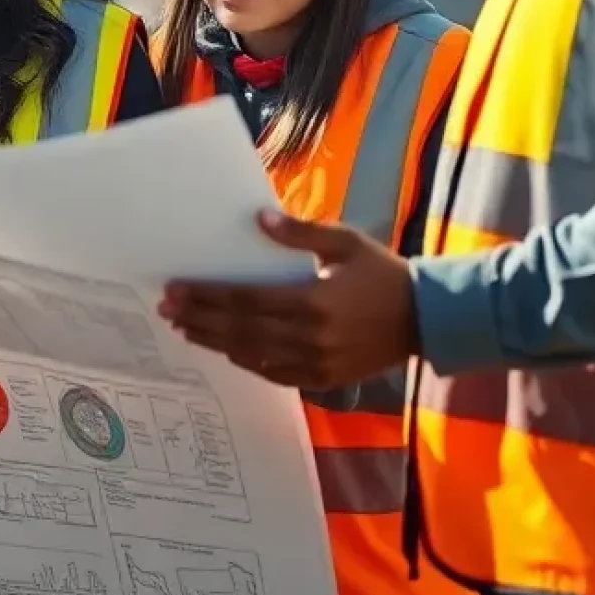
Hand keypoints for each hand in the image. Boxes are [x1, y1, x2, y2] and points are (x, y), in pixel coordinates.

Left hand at [159, 210, 417, 389]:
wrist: (427, 318)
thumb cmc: (382, 273)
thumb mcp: (344, 242)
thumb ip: (300, 232)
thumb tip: (259, 217)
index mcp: (314, 301)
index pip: (247, 300)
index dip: (208, 296)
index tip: (176, 288)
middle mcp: (312, 337)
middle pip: (242, 330)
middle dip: (200, 318)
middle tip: (167, 309)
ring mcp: (318, 363)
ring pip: (253, 355)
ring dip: (215, 341)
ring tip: (185, 328)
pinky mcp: (325, 378)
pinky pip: (276, 373)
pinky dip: (247, 362)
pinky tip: (224, 350)